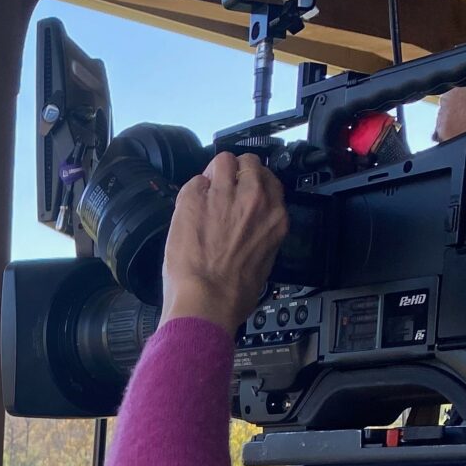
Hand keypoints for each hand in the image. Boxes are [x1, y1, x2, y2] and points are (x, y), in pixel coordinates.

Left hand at [161, 152, 288, 333]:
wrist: (205, 303)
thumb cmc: (233, 295)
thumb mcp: (264, 262)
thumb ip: (261, 233)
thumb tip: (252, 225)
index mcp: (275, 217)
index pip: (270, 180)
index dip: (254, 184)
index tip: (245, 192)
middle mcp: (253, 199)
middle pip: (248, 163)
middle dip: (236, 174)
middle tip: (223, 194)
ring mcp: (223, 195)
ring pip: (222, 161)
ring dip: (214, 176)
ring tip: (206, 198)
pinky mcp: (194, 198)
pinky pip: (195, 180)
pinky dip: (192, 193)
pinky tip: (190, 213)